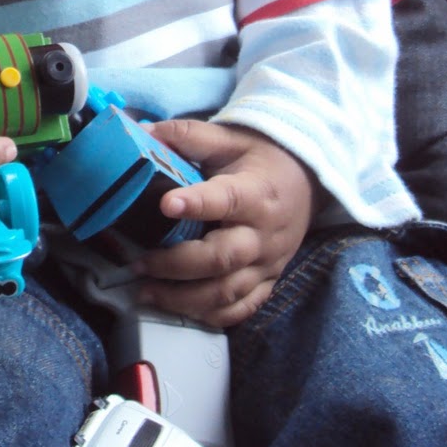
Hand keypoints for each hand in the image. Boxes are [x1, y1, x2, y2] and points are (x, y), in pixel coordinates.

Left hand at [130, 120, 319, 327]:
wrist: (306, 181)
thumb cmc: (260, 160)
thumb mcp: (229, 139)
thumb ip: (188, 136)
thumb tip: (143, 131)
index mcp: (256, 193)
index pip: (226, 200)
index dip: (197, 203)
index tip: (166, 203)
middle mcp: (264, 234)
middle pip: (222, 258)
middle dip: (177, 265)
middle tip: (140, 262)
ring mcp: (268, 263)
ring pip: (228, 292)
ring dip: (184, 298)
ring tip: (147, 292)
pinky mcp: (268, 281)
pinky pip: (241, 309)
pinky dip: (210, 315)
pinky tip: (179, 309)